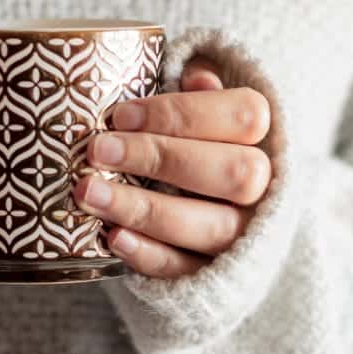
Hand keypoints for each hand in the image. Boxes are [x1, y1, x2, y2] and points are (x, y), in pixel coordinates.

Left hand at [75, 58, 271, 277]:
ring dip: (144, 209)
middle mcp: (264, 189)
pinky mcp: (216, 276)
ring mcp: (245, 236)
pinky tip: (113, 237)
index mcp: (264, 139)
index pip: (245, 117)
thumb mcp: (196, 115)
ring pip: (210, 226)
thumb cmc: (189, 148)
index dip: (182, 113)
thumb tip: (195, 77)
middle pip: (234, 172)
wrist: (206, 213)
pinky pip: (188, 269)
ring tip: (88, 194)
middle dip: (161, 158)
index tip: (120, 115)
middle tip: (98, 150)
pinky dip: (149, 254)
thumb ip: (197, 95)